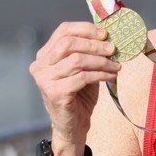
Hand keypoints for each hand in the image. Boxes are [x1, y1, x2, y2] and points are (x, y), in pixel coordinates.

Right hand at [29, 22, 119, 155]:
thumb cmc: (79, 96)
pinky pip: (82, 77)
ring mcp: (44, 80)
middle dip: (94, 44)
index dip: (86, 29)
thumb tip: (110, 37)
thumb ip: (89, 53)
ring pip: (77, 60)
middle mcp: (40, 66)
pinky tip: (112, 76)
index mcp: (44, 56)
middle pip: (68, 43)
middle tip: (113, 49)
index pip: (63, 31)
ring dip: (101, 61)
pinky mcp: (54, 93)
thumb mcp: (83, 69)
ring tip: (116, 66)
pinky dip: (101, 75)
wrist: (73, 127)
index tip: (106, 34)